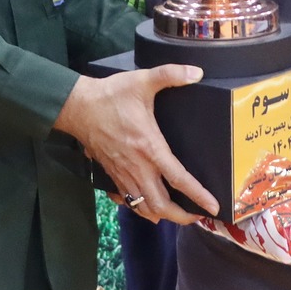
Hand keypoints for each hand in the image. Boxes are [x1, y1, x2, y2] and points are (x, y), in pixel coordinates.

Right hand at [55, 66, 216, 224]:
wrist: (78, 107)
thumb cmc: (111, 95)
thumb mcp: (142, 81)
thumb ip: (170, 74)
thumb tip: (197, 72)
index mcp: (149, 148)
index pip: (178, 179)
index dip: (198, 196)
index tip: (213, 207)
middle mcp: (137, 167)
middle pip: (161, 205)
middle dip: (181, 217)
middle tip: (197, 216)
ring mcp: (123, 174)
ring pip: (143, 207)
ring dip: (161, 215)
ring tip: (177, 214)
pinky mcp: (112, 175)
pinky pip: (128, 200)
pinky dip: (140, 208)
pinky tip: (148, 206)